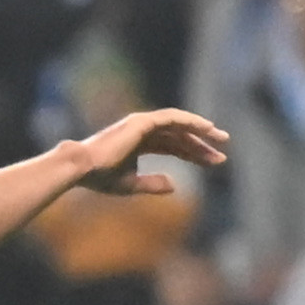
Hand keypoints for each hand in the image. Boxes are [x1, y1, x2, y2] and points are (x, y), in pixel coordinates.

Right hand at [66, 108, 228, 199]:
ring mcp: (142, 123)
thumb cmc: (99, 178)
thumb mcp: (131, 184)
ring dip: (202, 130)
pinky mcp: (142, 122)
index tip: (214, 162)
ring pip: (180, 124)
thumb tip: (175, 186)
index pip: (173, 146)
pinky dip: (191, 122)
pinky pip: (173, 118)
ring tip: (221, 138)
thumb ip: (153, 184)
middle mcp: (143, 130)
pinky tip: (207, 128)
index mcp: (139, 143)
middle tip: (222, 154)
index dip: (194, 154)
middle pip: (180, 136)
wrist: (81, 168)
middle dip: (202, 145)